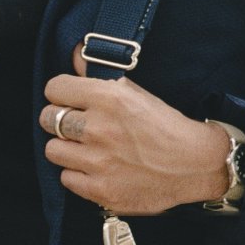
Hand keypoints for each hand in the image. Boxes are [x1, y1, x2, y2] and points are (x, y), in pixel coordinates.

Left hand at [42, 43, 231, 213]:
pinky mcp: (101, 190)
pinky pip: (67, 178)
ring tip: (86, 148)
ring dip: (66, 148)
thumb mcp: (135, 92)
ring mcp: (98, 162)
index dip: (61, 94)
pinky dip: (78, 174)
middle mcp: (99, 129)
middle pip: (48, 119)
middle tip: (76, 125)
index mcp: (107, 98)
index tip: (69, 100)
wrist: (195, 164)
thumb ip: (99, 74)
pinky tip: (95, 168)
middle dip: (59, 120)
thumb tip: (74, 53)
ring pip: (53, 150)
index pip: (54, 88)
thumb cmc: (166, 126)